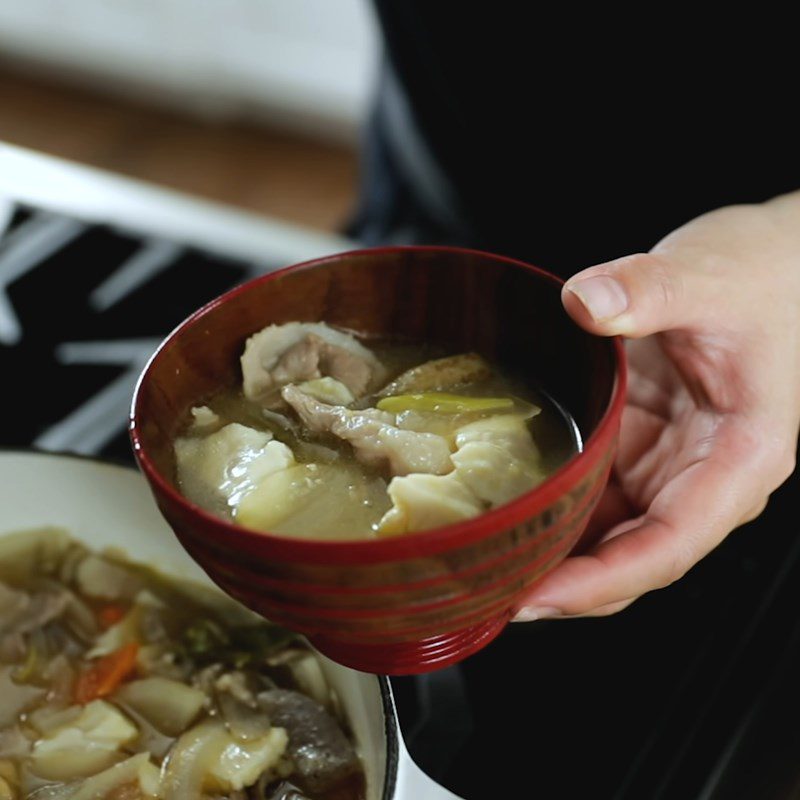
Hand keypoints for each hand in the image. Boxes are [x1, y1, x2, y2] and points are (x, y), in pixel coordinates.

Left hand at [514, 194, 799, 619]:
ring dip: (550, 555)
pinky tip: (504, 515)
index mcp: (738, 457)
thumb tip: (586, 304)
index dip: (602, 581)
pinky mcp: (637, 445)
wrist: (769, 263)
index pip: (670, 544)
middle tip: (486, 591)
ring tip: (482, 566)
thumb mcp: (707, 275)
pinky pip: (592, 496)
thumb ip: (649, 289)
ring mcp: (665, 465)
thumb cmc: (758, 276)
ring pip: (607, 536)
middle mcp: (702, 476)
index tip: (537, 598)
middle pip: (631, 558)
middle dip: (562, 585)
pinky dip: (551, 511)